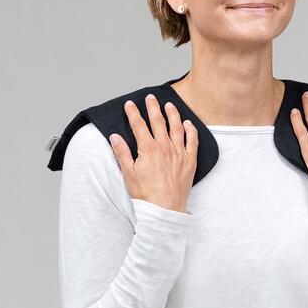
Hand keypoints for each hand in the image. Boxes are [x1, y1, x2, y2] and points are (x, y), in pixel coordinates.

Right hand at [108, 94, 197, 213]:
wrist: (164, 208)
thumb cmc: (145, 194)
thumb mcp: (128, 173)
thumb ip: (122, 153)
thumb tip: (115, 137)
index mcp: (148, 149)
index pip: (139, 125)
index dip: (133, 113)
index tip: (130, 104)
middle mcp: (165, 147)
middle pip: (158, 121)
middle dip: (153, 107)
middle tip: (150, 98)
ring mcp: (179, 153)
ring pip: (177, 127)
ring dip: (173, 114)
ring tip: (169, 105)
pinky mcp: (190, 161)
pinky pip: (193, 141)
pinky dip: (191, 130)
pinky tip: (188, 123)